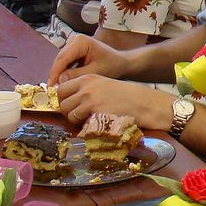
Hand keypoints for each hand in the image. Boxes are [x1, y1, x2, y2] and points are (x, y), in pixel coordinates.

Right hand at [49, 34, 130, 84]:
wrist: (120, 62)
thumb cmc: (112, 65)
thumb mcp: (96, 71)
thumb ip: (78, 75)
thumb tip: (60, 80)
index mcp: (80, 42)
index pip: (63, 58)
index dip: (55, 73)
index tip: (50, 86)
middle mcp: (74, 40)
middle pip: (60, 59)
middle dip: (56, 74)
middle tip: (53, 91)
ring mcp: (72, 44)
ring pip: (61, 62)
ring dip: (60, 74)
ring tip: (58, 89)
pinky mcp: (73, 50)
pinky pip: (65, 62)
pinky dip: (64, 72)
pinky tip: (64, 83)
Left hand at [56, 75, 171, 128]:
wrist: (143, 103)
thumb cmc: (126, 96)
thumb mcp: (104, 85)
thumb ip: (86, 90)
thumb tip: (68, 101)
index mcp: (88, 78)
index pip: (61, 88)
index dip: (62, 99)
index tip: (68, 106)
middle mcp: (86, 87)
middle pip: (62, 102)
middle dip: (67, 111)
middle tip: (78, 116)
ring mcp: (90, 101)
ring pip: (68, 114)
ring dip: (74, 120)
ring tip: (87, 120)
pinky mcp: (95, 113)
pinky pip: (79, 123)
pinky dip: (83, 127)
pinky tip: (93, 124)